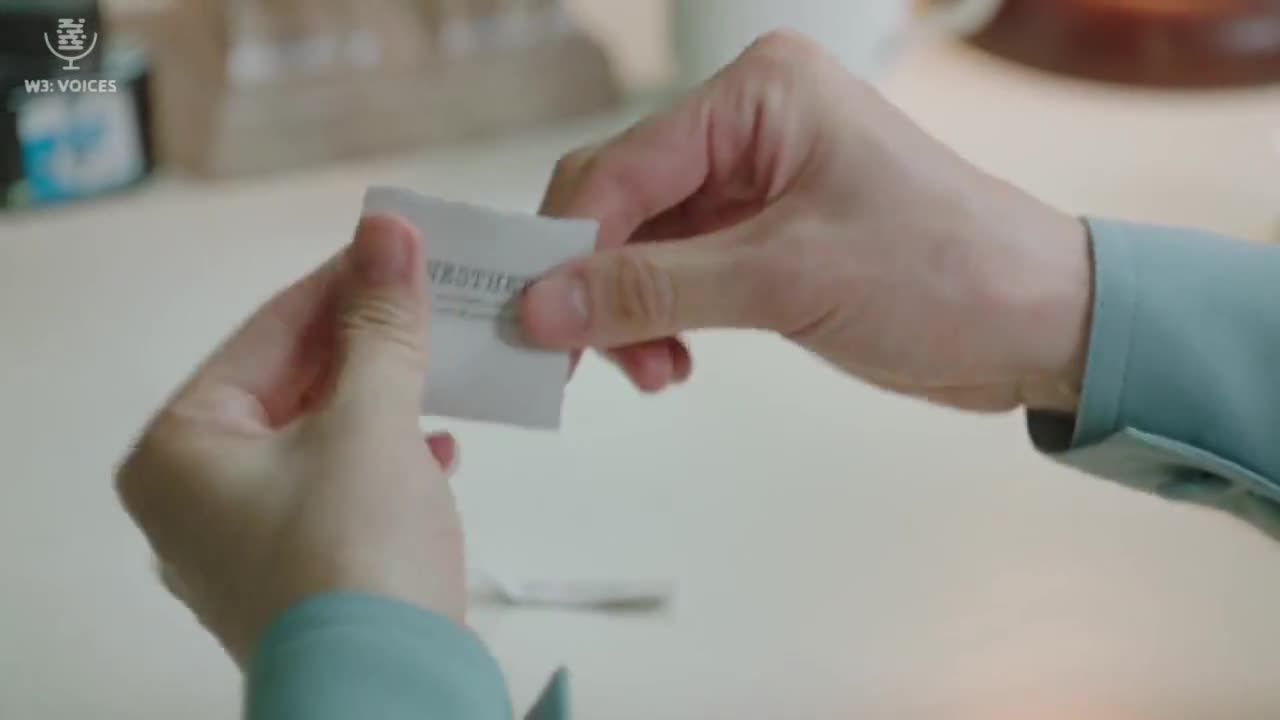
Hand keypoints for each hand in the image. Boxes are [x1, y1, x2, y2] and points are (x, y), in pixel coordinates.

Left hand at [116, 217, 464, 665]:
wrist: (391, 695)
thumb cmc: (356, 553)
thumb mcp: (372, 423)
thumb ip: (380, 326)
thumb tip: (388, 230)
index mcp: (180, 449)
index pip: (266, 332)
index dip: (341, 280)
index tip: (401, 242)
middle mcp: (195, 495)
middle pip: (291, 384)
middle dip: (370, 342)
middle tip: (433, 294)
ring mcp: (245, 540)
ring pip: (321, 435)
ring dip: (387, 398)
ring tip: (445, 361)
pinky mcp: (301, 572)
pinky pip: (339, 488)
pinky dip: (388, 459)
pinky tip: (437, 449)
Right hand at [523, 32, 1091, 412]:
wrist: (1041, 325)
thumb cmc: (944, 274)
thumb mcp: (785, 279)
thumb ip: (653, 291)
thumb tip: (541, 307)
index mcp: (759, 94)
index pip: (623, 165)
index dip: (569, 244)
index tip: (533, 318)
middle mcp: (749, 125)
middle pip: (621, 201)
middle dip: (598, 283)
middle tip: (585, 360)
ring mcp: (755, 182)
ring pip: (642, 245)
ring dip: (628, 313)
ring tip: (652, 372)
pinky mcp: (764, 238)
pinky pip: (678, 274)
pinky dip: (660, 320)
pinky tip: (670, 363)